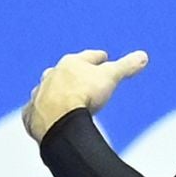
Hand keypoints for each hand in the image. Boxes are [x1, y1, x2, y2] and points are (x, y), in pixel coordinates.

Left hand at [23, 48, 148, 142]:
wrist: (58, 120)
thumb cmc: (84, 95)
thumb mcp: (110, 77)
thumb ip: (126, 66)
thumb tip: (143, 56)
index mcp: (71, 64)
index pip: (88, 57)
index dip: (97, 57)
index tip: (103, 56)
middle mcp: (52, 76)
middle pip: (64, 71)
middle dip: (72, 73)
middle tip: (80, 75)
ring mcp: (40, 95)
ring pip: (47, 90)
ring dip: (53, 92)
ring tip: (60, 96)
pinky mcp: (31, 115)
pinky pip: (35, 112)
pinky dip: (40, 113)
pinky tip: (44, 116)